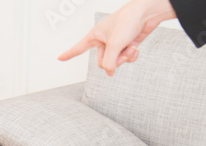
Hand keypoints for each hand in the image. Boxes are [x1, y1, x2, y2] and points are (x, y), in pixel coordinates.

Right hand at [58, 0, 175, 75]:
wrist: (146, 13)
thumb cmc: (127, 22)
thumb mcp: (114, 44)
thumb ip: (109, 62)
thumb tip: (109, 73)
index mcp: (95, 36)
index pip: (79, 47)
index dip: (69, 54)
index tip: (59, 58)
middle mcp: (104, 40)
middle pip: (102, 62)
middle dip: (113, 61)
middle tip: (120, 55)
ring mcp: (116, 43)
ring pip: (116, 61)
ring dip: (125, 57)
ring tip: (130, 47)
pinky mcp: (127, 44)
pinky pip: (126, 57)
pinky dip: (132, 55)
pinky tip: (136, 48)